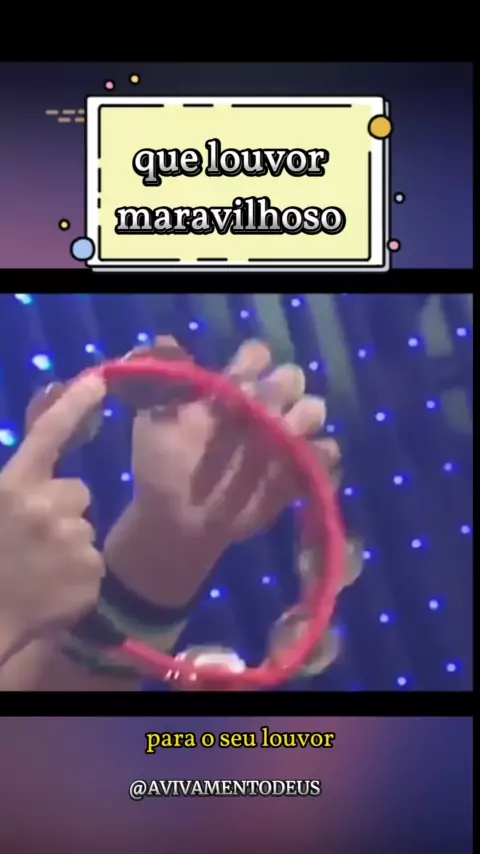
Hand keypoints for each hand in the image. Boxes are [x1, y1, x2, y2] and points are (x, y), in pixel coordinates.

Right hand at [0, 375, 105, 664]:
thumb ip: (18, 479)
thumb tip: (40, 448)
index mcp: (13, 487)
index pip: (49, 433)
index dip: (75, 404)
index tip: (100, 379)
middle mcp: (47, 507)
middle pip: (77, 491)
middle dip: (61, 508)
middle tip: (33, 538)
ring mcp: (72, 541)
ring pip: (84, 530)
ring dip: (68, 544)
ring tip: (37, 570)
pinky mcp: (91, 574)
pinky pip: (92, 565)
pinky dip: (77, 578)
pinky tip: (51, 591)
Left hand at [130, 337, 339, 543]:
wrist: (176, 518)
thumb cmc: (162, 464)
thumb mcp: (152, 419)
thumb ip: (163, 381)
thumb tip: (166, 342)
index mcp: (232, 386)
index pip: (257, 355)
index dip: (252, 364)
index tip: (235, 384)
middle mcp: (264, 404)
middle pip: (291, 377)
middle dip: (279, 392)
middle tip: (256, 417)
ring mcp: (286, 436)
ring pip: (313, 410)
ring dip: (299, 424)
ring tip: (274, 445)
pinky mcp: (301, 470)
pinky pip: (328, 454)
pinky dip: (317, 461)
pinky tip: (291, 474)